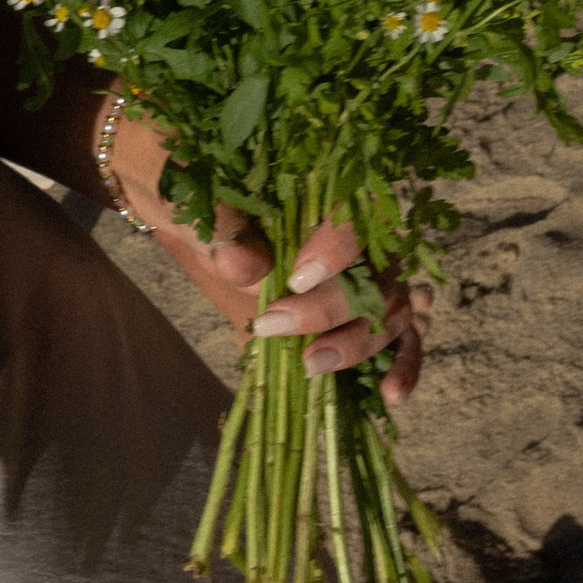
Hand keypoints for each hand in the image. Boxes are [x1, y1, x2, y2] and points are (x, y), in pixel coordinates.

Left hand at [102, 112, 428, 396]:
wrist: (179, 193)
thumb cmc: (194, 185)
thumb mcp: (195, 195)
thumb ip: (221, 224)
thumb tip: (241, 265)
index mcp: (325, 185)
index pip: (356, 214)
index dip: (336, 249)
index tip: (296, 279)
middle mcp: (358, 228)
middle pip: (376, 272)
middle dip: (330, 309)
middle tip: (273, 326)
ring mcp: (370, 271)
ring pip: (391, 309)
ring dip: (359, 343)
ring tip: (312, 365)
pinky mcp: (364, 309)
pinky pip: (403, 337)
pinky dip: (403, 365)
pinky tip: (390, 397)